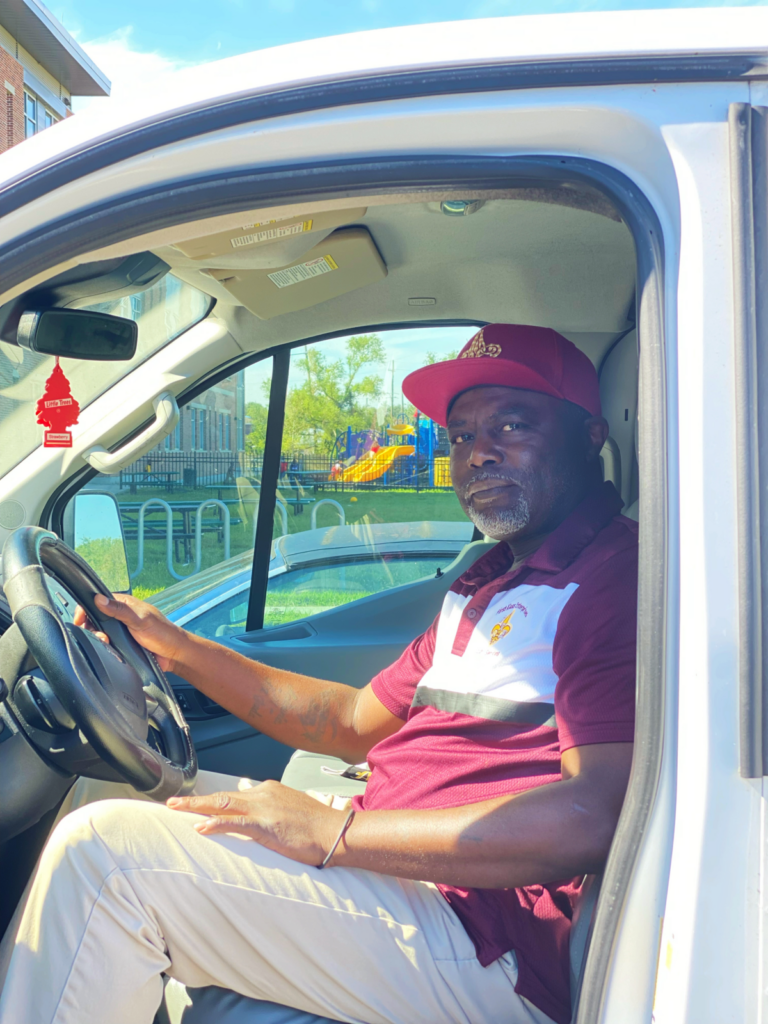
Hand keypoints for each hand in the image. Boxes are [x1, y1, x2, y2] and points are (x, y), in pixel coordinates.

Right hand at [74, 593, 186, 673]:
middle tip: (99, 635)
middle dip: (90, 627)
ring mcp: (119, 631)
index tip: (79, 619)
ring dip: (97, 638)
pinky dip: (103, 647)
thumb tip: (98, 599)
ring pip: (98, 633)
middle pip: (94, 619)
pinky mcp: (120, 645)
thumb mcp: (140, 620)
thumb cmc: (162, 633)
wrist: (172, 655)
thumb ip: (119, 610)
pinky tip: (108, 649)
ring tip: (106, 642)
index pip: (98, 601)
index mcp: (124, 604)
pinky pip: (105, 645)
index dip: (85, 609)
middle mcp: (119, 616)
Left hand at [167, 780, 346, 866]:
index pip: (233, 795)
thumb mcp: (291, 809)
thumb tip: (257, 813)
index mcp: (268, 790)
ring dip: (196, 807)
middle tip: (171, 803)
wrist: (335, 832)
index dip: (211, 801)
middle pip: (221, 797)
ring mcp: (263, 808)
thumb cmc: (317, 826)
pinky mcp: (266, 825)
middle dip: (194, 800)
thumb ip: (272, 809)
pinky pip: (235, 823)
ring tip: (175, 809)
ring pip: (222, 805)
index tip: (194, 805)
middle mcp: (263, 794)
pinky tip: (201, 827)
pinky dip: (215, 824)